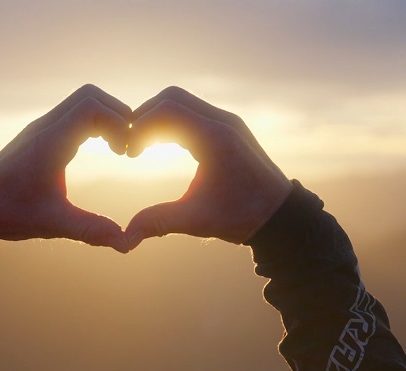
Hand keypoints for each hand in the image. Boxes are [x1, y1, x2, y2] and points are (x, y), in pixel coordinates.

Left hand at [0, 85, 132, 252]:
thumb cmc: (8, 213)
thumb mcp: (52, 223)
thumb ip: (90, 230)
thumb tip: (126, 242)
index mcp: (50, 142)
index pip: (92, 107)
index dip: (119, 122)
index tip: (127, 152)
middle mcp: (45, 127)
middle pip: (91, 96)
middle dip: (118, 115)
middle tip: (127, 147)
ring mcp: (41, 128)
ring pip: (82, 102)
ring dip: (106, 118)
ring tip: (117, 149)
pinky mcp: (39, 135)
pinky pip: (73, 114)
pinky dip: (93, 123)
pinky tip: (100, 150)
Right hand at [125, 87, 292, 248]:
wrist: (280, 215)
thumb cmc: (242, 217)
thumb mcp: (198, 220)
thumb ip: (159, 221)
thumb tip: (126, 238)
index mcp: (215, 138)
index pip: (167, 111)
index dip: (140, 127)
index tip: (129, 153)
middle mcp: (223, 122)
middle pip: (172, 98)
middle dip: (145, 117)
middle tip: (130, 146)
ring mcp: (227, 122)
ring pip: (182, 102)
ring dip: (158, 119)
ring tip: (142, 147)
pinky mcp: (228, 127)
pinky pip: (193, 112)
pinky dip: (172, 122)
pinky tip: (161, 146)